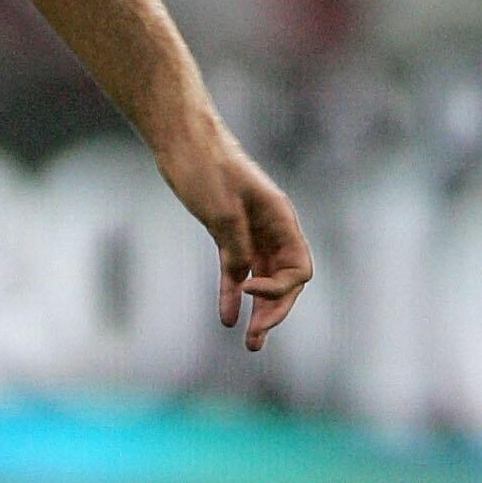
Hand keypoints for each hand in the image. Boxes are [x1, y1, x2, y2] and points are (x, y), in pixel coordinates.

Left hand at [161, 134, 312, 349]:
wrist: (182, 139)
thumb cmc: (205, 166)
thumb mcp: (222, 211)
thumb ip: (237, 247)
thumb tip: (244, 279)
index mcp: (281, 219)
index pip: (298, 270)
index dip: (280, 290)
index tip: (249, 290)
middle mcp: (272, 228)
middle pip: (285, 280)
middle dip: (274, 312)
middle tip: (255, 340)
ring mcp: (250, 231)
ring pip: (262, 279)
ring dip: (258, 310)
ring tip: (251, 343)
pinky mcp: (226, 232)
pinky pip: (236, 270)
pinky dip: (233, 293)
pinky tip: (227, 317)